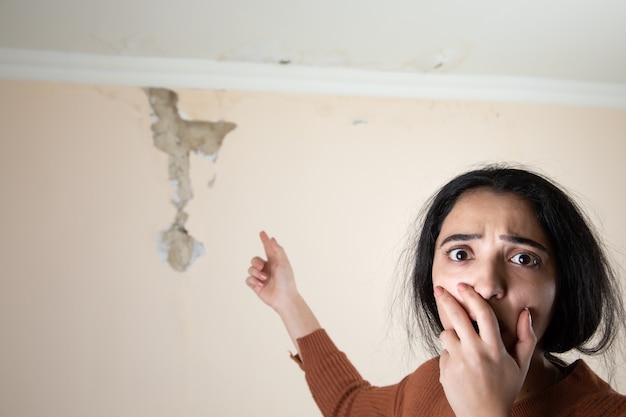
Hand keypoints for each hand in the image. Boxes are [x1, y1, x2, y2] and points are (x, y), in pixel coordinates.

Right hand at [246, 231, 298, 312]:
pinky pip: (248, 279)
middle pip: (254, 259)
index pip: (268, 249)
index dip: (264, 240)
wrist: (283, 297)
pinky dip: (253, 280)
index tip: (262, 232)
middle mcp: (267, 268)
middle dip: (255, 262)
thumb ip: (277, 250)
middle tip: (261, 266)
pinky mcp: (256, 286)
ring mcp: (261, 277)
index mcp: (275, 262)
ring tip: (264, 279)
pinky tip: (260, 285)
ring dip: (256, 273)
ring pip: (250, 269)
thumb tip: (272, 238)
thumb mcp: (283, 262)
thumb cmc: (286, 280)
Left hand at [436, 284, 535, 416]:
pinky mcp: (445, 370)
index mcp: (495, 349)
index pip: (483, 315)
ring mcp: (459, 361)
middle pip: (457, 317)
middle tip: (440, 289)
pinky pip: (443, 353)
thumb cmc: (504, 389)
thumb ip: (526, 338)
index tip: (463, 286)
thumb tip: (525, 312)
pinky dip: (450, 355)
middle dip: (447, 300)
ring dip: (451, 335)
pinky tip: (460, 369)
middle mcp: (476, 353)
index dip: (472, 297)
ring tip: (462, 348)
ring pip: (446, 334)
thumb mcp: (521, 366)